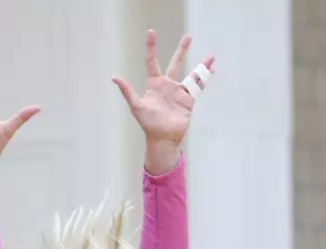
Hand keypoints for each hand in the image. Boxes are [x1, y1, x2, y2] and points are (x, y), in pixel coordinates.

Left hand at [114, 30, 213, 147]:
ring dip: (201, 65)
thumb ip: (127, 91)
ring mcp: (179, 92)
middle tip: (189, 36)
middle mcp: (167, 85)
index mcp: (154, 84)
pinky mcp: (188, 100)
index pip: (152, 61)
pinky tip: (212, 71)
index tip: (152, 32)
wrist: (163, 138)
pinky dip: (205, 78)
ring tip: (211, 56)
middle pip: (175, 63)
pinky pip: (198, 87)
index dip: (151, 47)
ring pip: (191, 74)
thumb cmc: (148, 124)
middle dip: (182, 49)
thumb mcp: (136, 106)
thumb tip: (114, 77)